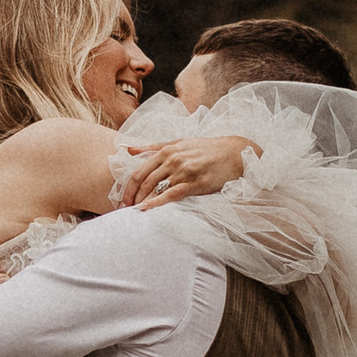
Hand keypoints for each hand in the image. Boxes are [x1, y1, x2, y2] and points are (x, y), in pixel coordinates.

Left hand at [116, 138, 251, 210]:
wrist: (235, 153)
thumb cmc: (207, 148)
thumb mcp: (179, 142)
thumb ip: (152, 147)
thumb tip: (128, 149)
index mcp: (166, 150)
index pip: (139, 171)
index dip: (127, 188)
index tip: (122, 200)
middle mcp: (172, 159)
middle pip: (143, 181)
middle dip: (131, 198)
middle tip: (124, 211)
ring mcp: (183, 171)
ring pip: (155, 189)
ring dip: (141, 203)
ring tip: (133, 214)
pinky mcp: (195, 183)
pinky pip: (171, 195)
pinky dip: (156, 203)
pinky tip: (146, 211)